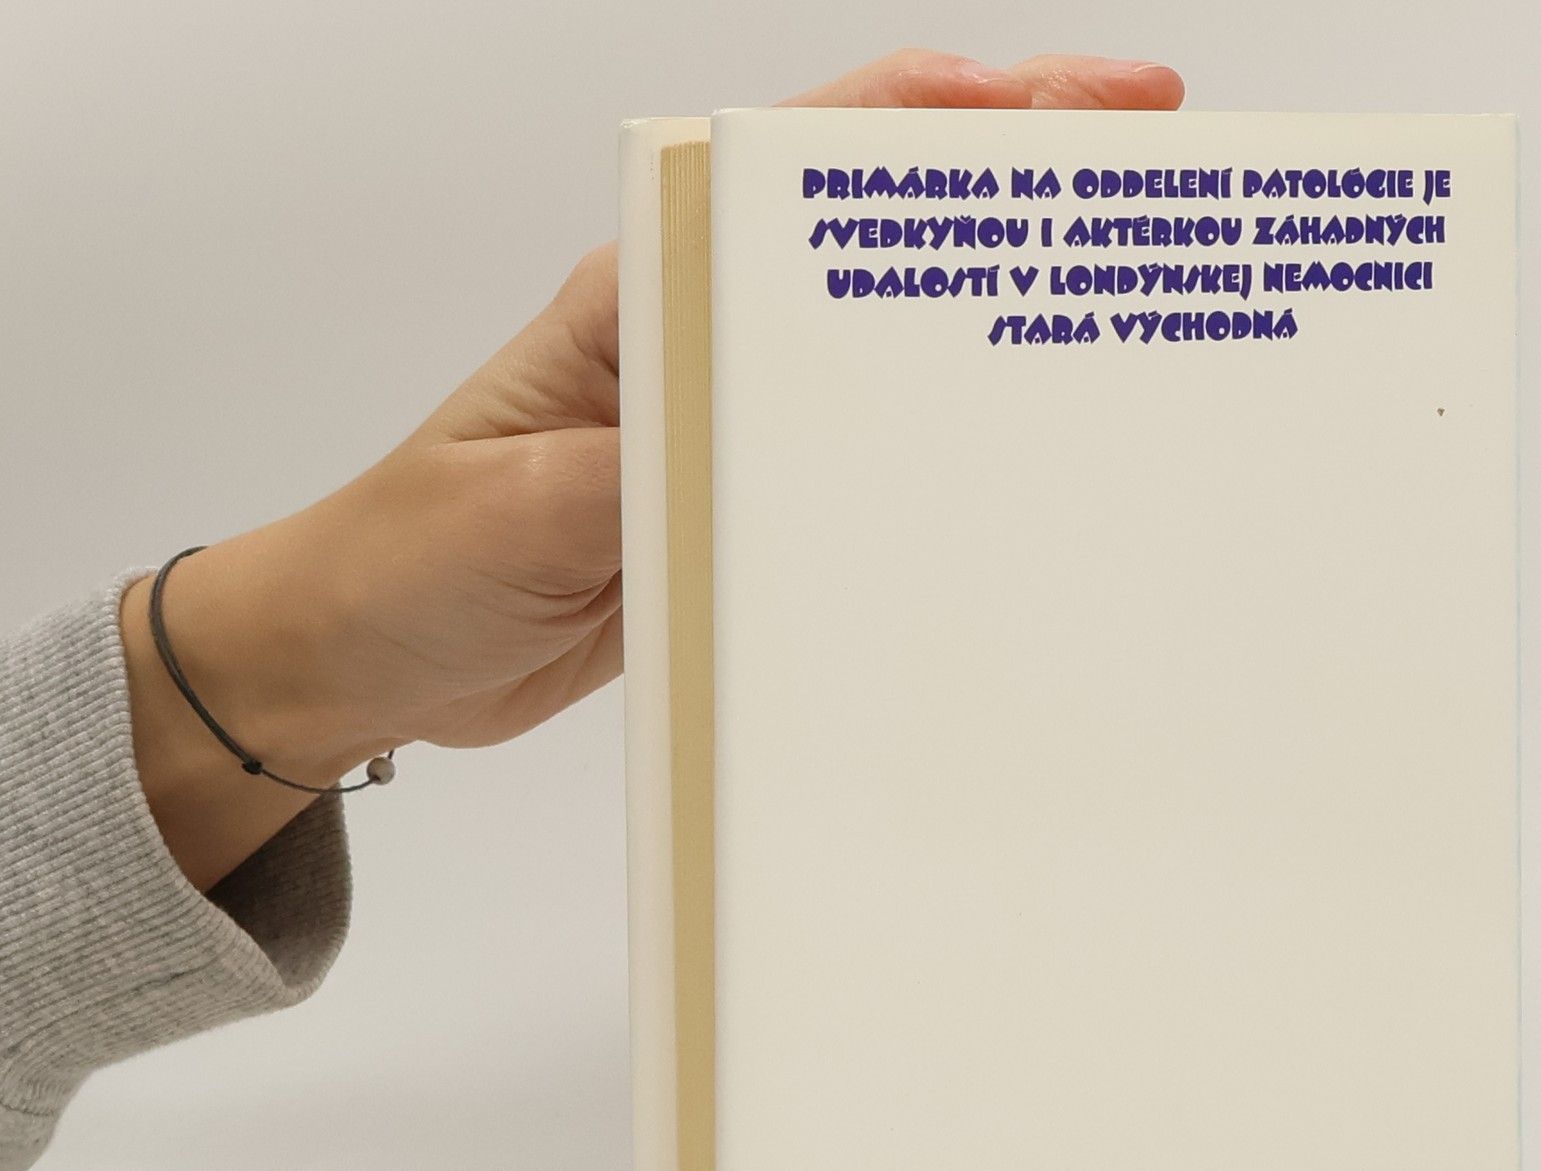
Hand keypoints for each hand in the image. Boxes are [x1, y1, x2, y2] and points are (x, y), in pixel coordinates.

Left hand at [123, 50, 1183, 889]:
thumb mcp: (513, 514)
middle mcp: (690, 347)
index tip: (1040, 107)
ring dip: (981, 320)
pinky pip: (847, 463)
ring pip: (873, 351)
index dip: (921, 124)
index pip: (792, 175)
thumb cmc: (409, 563)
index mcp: (635, 302)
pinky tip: (1007, 450)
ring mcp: (720, 429)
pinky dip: (932, 443)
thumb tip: (751, 450)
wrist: (369, 658)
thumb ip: (629, 472)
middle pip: (863, 242)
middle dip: (997, 186)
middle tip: (1137, 162)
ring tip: (1105, 299)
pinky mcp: (732, 510)